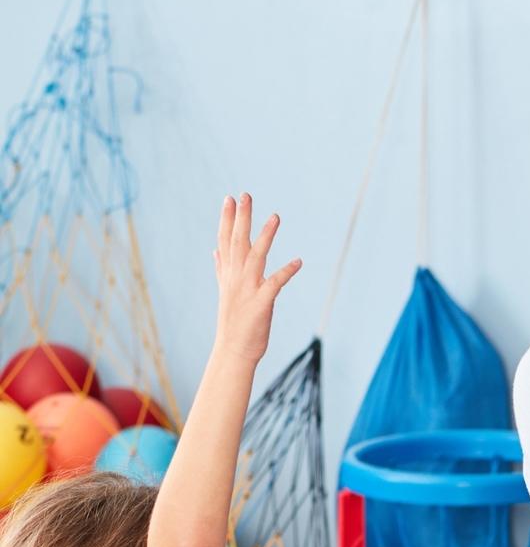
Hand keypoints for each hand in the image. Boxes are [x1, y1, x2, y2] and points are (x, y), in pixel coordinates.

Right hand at [213, 194, 301, 362]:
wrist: (233, 351)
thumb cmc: (234, 322)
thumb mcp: (225, 291)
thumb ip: (221, 269)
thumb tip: (215, 251)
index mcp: (228, 275)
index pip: (225, 241)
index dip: (227, 219)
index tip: (228, 198)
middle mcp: (235, 278)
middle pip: (237, 242)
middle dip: (241, 218)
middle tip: (245, 195)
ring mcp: (247, 290)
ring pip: (256, 257)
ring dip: (265, 236)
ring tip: (275, 216)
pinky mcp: (261, 303)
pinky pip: (275, 284)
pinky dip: (286, 272)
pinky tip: (298, 261)